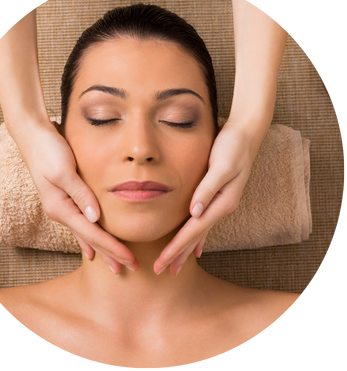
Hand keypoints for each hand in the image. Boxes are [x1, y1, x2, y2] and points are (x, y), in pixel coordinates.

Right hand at [12, 120, 137, 273]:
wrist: (33, 135)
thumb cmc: (48, 150)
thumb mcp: (64, 171)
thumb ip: (80, 194)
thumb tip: (95, 218)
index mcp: (60, 208)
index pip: (92, 234)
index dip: (111, 248)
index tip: (130, 260)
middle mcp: (61, 212)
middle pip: (90, 239)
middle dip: (110, 254)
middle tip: (130, 268)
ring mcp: (62, 207)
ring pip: (86, 234)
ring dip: (102, 249)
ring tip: (115, 263)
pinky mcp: (65, 200)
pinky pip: (81, 225)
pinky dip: (90, 238)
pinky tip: (92, 249)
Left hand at [154, 121, 255, 275]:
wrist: (245, 134)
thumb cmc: (233, 147)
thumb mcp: (222, 165)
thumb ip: (208, 189)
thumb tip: (195, 213)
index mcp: (222, 202)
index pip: (194, 230)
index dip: (178, 248)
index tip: (163, 263)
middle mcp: (222, 207)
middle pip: (196, 237)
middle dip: (178, 255)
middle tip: (162, 272)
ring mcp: (221, 204)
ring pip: (199, 232)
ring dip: (186, 249)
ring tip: (175, 265)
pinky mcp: (217, 198)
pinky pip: (204, 223)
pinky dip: (197, 237)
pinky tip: (195, 248)